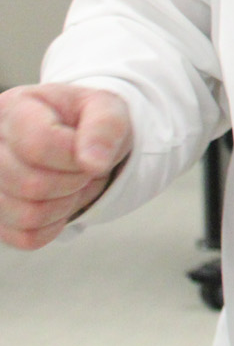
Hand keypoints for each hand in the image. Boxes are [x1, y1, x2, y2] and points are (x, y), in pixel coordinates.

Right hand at [0, 85, 133, 249]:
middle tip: (85, 168)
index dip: (75, 157)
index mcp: (13, 108)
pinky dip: (55, 224)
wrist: (77, 141)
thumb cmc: (87, 122)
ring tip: (74, 181)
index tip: (89, 151)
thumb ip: (105, 128)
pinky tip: (60, 199)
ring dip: (67, 203)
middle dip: (75, 181)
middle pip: (32, 184)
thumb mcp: (107, 109)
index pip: (38, 144)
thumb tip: (92, 163)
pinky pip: (27, 236)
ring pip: (28, 214)